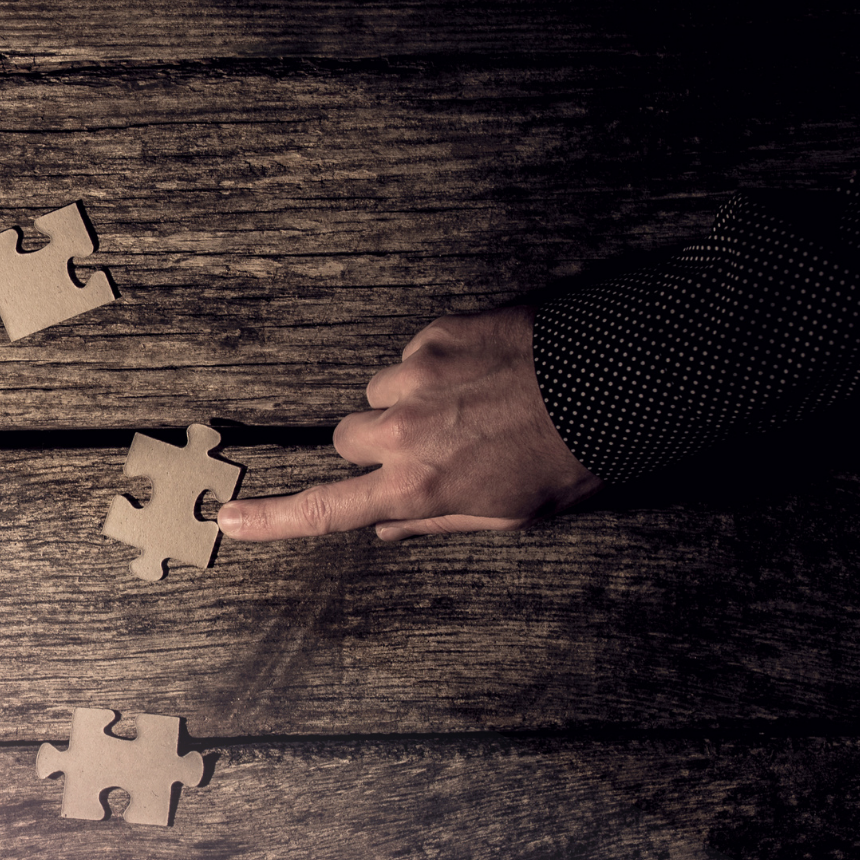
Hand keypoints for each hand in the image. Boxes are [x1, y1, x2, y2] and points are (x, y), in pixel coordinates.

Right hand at [216, 306, 603, 542]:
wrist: (625, 378)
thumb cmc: (577, 455)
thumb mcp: (515, 514)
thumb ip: (439, 520)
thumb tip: (388, 525)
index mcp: (421, 486)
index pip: (326, 509)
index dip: (275, 519)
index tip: (233, 520)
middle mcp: (406, 432)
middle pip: (347, 439)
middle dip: (376, 444)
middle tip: (433, 444)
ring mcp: (417, 378)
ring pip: (381, 394)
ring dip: (411, 401)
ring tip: (474, 401)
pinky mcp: (437, 335)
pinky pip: (414, 356)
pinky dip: (440, 365)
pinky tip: (488, 370)